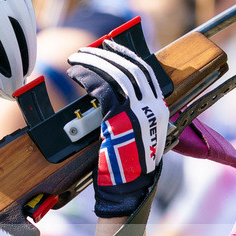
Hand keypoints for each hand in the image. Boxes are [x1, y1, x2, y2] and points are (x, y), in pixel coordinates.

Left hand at [67, 39, 168, 217]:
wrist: (129, 189)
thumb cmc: (128, 167)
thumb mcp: (137, 135)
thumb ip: (132, 114)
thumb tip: (113, 97)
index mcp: (160, 110)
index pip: (147, 72)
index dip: (128, 55)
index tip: (112, 46)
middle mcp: (153, 108)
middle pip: (131, 68)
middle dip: (109, 54)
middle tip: (90, 48)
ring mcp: (138, 113)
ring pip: (116, 74)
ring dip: (94, 61)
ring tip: (77, 57)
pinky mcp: (120, 119)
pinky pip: (102, 88)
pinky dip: (86, 76)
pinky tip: (75, 72)